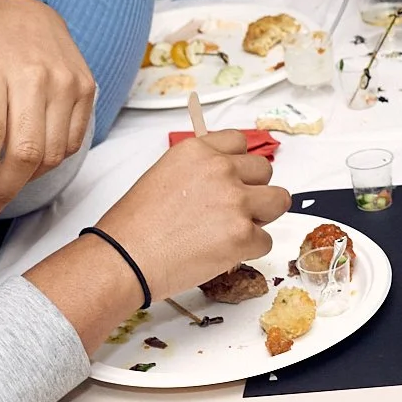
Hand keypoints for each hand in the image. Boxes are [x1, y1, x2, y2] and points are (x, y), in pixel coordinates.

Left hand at [0, 0, 95, 222]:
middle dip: (5, 189)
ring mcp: (67, 82)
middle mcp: (35, 75)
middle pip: (25, 150)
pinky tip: (32, 159)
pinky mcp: (87, 87)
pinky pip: (72, 141)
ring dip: (27, 178)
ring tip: (8, 180)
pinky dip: (51, 160)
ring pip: (53, 152)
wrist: (26, 11)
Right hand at [94, 131, 288, 299]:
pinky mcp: (244, 234)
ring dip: (261, 217)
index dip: (238, 165)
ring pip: (278, 201)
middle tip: (230, 212)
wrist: (123, 259)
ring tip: (231, 232)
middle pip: (265, 170)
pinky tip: (220, 254)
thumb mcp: (164, 176)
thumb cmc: (134, 226)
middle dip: (253, 191)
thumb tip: (228, 179)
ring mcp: (235, 201)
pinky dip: (249, 251)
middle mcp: (221, 169)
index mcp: (199, 151)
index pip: (241, 142)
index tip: (232, 179)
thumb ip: (200, 171)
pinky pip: (266, 241)